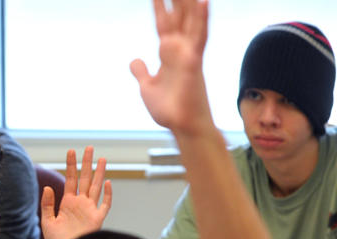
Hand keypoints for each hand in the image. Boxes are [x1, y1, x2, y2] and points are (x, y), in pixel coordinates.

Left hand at [41, 146, 111, 238]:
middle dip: (87, 164)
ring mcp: (90, 210)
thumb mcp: (47, 222)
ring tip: (102, 159)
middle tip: (89, 148)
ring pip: (96, 187)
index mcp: (68, 202)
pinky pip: (105, 205)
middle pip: (85, 179)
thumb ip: (47, 205)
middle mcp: (80, 203)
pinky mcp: (98, 219)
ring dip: (99, 173)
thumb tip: (48, 187)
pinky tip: (107, 182)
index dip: (71, 165)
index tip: (71, 151)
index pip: (70, 179)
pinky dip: (107, 194)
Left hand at [129, 0, 211, 134]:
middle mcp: (179, 48)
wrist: (181, 125)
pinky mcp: (194, 61)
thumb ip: (141, 72)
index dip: (160, 5)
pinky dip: (201, 19)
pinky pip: (199, 37)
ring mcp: (188, 53)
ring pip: (189, 19)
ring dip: (188, 2)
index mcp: (168, 52)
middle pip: (177, 15)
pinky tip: (203, 2)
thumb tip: (135, 60)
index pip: (163, 22)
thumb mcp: (146, 87)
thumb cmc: (170, 109)